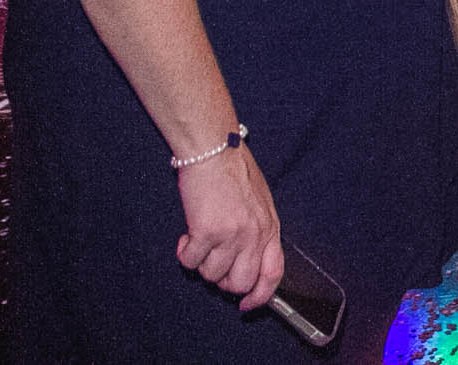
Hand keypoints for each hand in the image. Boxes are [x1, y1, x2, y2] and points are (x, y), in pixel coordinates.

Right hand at [176, 145, 281, 311]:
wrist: (216, 151)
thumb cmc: (235, 172)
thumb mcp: (260, 202)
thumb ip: (258, 230)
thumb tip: (248, 260)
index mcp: (270, 227)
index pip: (273, 274)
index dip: (260, 296)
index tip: (247, 305)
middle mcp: (255, 235)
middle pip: (239, 283)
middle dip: (222, 280)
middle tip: (212, 262)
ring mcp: (232, 235)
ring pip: (211, 275)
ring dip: (201, 263)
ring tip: (200, 240)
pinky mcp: (208, 232)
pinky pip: (190, 262)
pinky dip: (184, 253)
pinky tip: (188, 235)